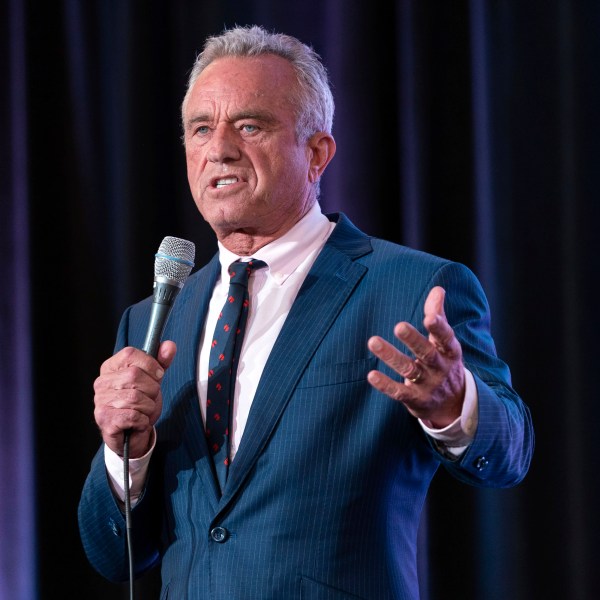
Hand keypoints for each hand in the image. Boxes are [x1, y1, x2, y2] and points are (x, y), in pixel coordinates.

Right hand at [93, 341, 176, 457]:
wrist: (132, 433)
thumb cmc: (140, 403)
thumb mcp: (153, 379)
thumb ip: (161, 362)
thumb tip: (169, 345)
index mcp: (111, 367)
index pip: (130, 354)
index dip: (150, 364)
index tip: (157, 376)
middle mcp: (102, 382)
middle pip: (135, 375)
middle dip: (151, 389)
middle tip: (149, 398)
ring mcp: (101, 401)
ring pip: (136, 397)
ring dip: (148, 407)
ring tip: (143, 411)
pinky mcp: (104, 419)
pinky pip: (133, 416)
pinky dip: (142, 421)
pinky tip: (138, 422)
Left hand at [367, 286, 464, 427]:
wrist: (453, 405)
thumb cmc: (444, 363)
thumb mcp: (446, 342)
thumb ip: (438, 316)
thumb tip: (438, 288)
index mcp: (450, 351)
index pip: (446, 338)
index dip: (439, 328)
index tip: (430, 317)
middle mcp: (440, 368)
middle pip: (427, 353)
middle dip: (414, 340)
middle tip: (399, 326)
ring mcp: (428, 385)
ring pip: (409, 370)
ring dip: (391, 356)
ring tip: (373, 341)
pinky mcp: (415, 399)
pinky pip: (399, 392)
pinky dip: (385, 384)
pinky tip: (371, 375)